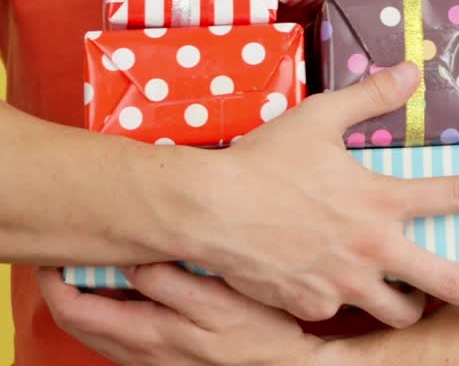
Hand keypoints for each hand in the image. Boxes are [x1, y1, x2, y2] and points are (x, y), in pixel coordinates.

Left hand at [38, 263, 325, 365]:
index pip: (77, 309)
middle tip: (66, 246)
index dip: (57, 277)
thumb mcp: (218, 301)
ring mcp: (149, 358)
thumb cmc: (259, 334)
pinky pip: (117, 334)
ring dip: (86, 293)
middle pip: (78, 319)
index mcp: (149, 335)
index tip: (58, 245)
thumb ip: (170, 281)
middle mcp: (140, 352)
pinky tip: (127, 282)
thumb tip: (130, 258)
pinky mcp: (162, 357)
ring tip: (95, 256)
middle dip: (63, 282)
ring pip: (95, 328)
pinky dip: (109, 306)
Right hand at [195, 61, 458, 325]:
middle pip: (446, 283)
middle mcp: (371, 249)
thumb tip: (410, 71)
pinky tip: (337, 286)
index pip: (454, 194)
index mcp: (379, 199)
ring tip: (417, 297)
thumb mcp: (320, 116)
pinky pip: (340, 311)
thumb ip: (370, 94)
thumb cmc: (266, 159)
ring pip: (395, 312)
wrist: (211, 211)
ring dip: (412, 304)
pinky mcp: (312, 308)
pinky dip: (346, 301)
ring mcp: (343, 285)